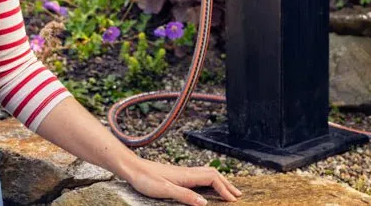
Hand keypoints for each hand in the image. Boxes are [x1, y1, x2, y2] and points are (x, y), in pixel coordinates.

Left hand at [123, 157, 241, 204]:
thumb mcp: (164, 190)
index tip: (234, 200)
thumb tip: (205, 203)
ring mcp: (183, 172)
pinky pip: (200, 176)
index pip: (212, 179)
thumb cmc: (145, 179)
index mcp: (187, 175)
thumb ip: (185, 196)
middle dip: (227, 184)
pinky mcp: (178, 175)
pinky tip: (208, 187)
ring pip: (207, 173)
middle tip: (238, 195)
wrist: (132, 168)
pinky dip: (210, 181)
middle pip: (213, 174)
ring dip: (220, 181)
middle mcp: (187, 172)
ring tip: (228, 190)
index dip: (224, 189)